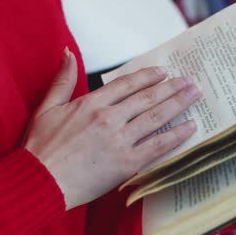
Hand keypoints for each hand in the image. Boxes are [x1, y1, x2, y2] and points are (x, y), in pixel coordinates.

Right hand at [24, 49, 200, 209]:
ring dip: (179, 104)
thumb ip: (62, 80)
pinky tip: (191, 127)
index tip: (163, 73)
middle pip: (148, 98)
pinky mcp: (127, 162)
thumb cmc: (40, 148)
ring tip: (195, 95)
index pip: (127, 84)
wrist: (40, 182)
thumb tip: (67, 52)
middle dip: (171, 88)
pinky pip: (158, 146)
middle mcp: (109, 118)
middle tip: (189, 81)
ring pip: (156, 117)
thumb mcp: (46, 108)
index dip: (148, 76)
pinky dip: (176, 135)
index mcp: (91, 104)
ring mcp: (120, 140)